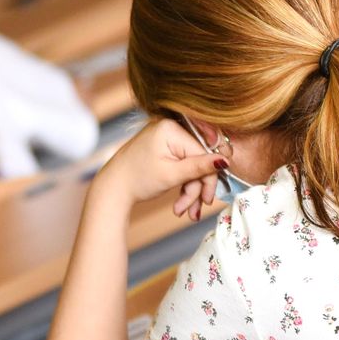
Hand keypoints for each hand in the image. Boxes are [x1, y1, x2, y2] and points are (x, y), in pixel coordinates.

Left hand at [94, 119, 224, 220]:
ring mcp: (166, 138)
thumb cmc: (137, 179)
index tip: (207, 201)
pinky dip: (182, 184)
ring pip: (191, 167)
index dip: (208, 180)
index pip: (203, 154)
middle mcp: (170, 128)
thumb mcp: (172, 175)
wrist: (112, 188)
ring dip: (189, 191)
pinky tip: (180, 203)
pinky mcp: (163, 148)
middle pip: (198, 161)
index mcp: (171, 129)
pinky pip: (182, 165)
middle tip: (193, 212)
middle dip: (196, 189)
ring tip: (182, 211)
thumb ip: (200, 167)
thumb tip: (226, 160)